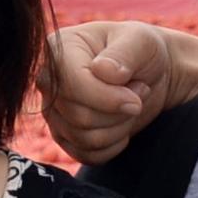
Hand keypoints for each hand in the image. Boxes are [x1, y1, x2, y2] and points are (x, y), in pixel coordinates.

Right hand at [37, 22, 176, 165]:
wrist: (149, 73)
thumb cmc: (142, 51)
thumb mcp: (141, 42)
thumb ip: (124, 53)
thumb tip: (103, 71)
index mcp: (59, 49)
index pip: (71, 84)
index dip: (107, 96)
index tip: (140, 89)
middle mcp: (48, 82)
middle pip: (79, 116)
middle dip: (119, 110)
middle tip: (139, 90)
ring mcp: (53, 112)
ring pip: (84, 139)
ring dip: (120, 127)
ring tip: (132, 103)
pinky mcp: (64, 136)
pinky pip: (87, 155)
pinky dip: (114, 145)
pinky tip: (123, 124)